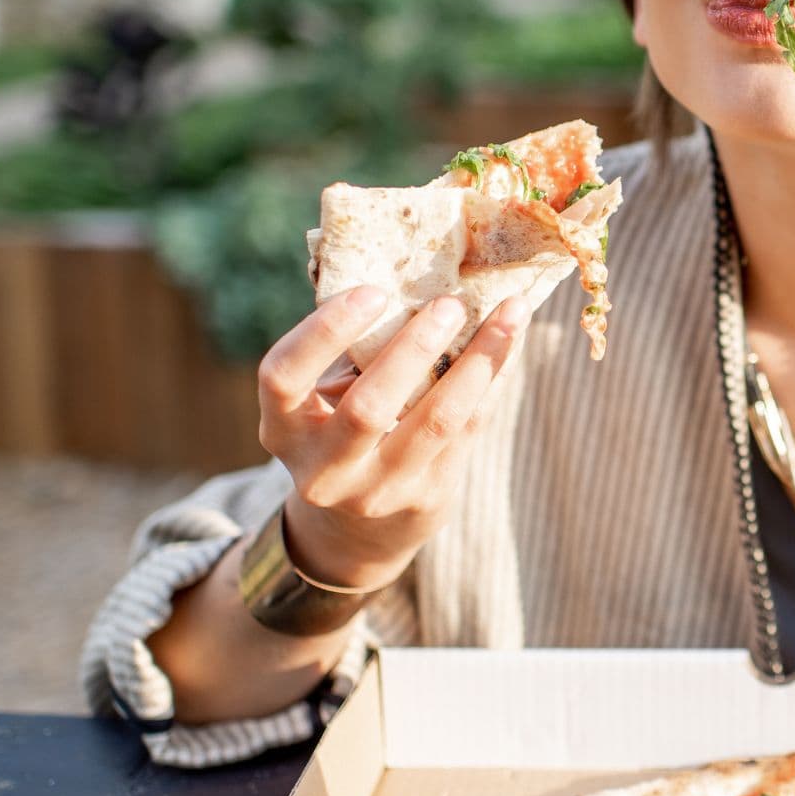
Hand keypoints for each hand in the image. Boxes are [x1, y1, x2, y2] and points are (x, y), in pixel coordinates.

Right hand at [256, 286, 529, 590]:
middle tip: (450, 303)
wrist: (359, 529)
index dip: (324, 332)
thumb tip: (409, 265)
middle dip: (413, 350)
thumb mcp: (322, 400)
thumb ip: (351, 351)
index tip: (372, 291)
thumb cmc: (340, 430)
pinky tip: (511, 341)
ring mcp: (378, 490)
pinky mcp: (428, 495)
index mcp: (284, 429)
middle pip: (367, 409)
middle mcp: (324, 469)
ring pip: (437, 422)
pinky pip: (469, 429)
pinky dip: (493, 380)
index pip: (283, 377)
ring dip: (478, 362)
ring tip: (508, 314)